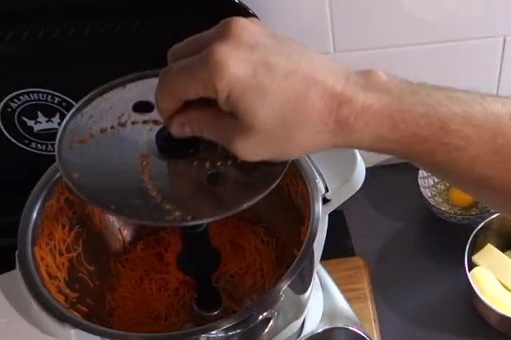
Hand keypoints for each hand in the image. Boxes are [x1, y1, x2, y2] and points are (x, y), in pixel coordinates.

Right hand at [156, 17, 356, 160]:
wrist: (343, 103)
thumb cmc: (300, 124)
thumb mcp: (243, 140)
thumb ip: (202, 127)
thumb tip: (180, 123)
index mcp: (217, 65)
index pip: (168, 83)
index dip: (167, 109)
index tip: (178, 126)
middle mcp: (224, 38)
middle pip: (176, 60)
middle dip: (180, 90)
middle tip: (197, 118)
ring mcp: (242, 28)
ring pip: (195, 48)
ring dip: (197, 75)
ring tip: (220, 105)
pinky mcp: (258, 29)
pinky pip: (219, 43)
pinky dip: (217, 63)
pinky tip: (237, 89)